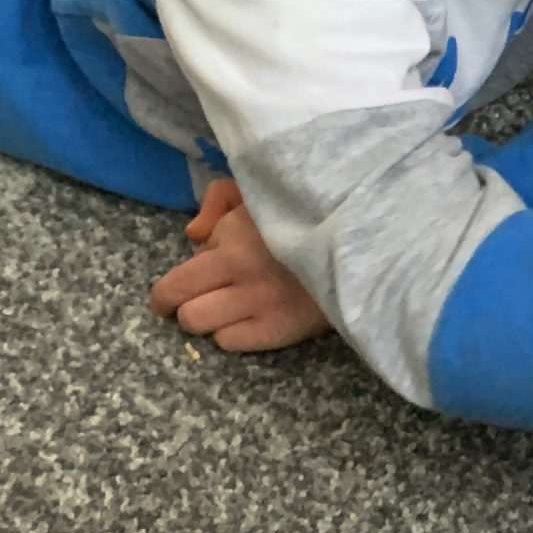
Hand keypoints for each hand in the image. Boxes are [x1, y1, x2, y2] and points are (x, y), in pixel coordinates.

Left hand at [148, 177, 332, 351]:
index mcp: (232, 240)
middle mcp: (240, 273)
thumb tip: (192, 235)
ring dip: (206, 318)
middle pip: (181, 307)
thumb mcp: (260, 191)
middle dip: (180, 305)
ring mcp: (259, 304)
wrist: (362, 247)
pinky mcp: (280, 328)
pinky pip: (231, 341)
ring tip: (223, 311)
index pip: (176, 279)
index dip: (170, 288)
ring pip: (200, 324)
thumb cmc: (307, 215)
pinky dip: (233, 333)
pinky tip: (249, 320)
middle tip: (192, 303)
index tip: (173, 293)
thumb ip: (219, 200)